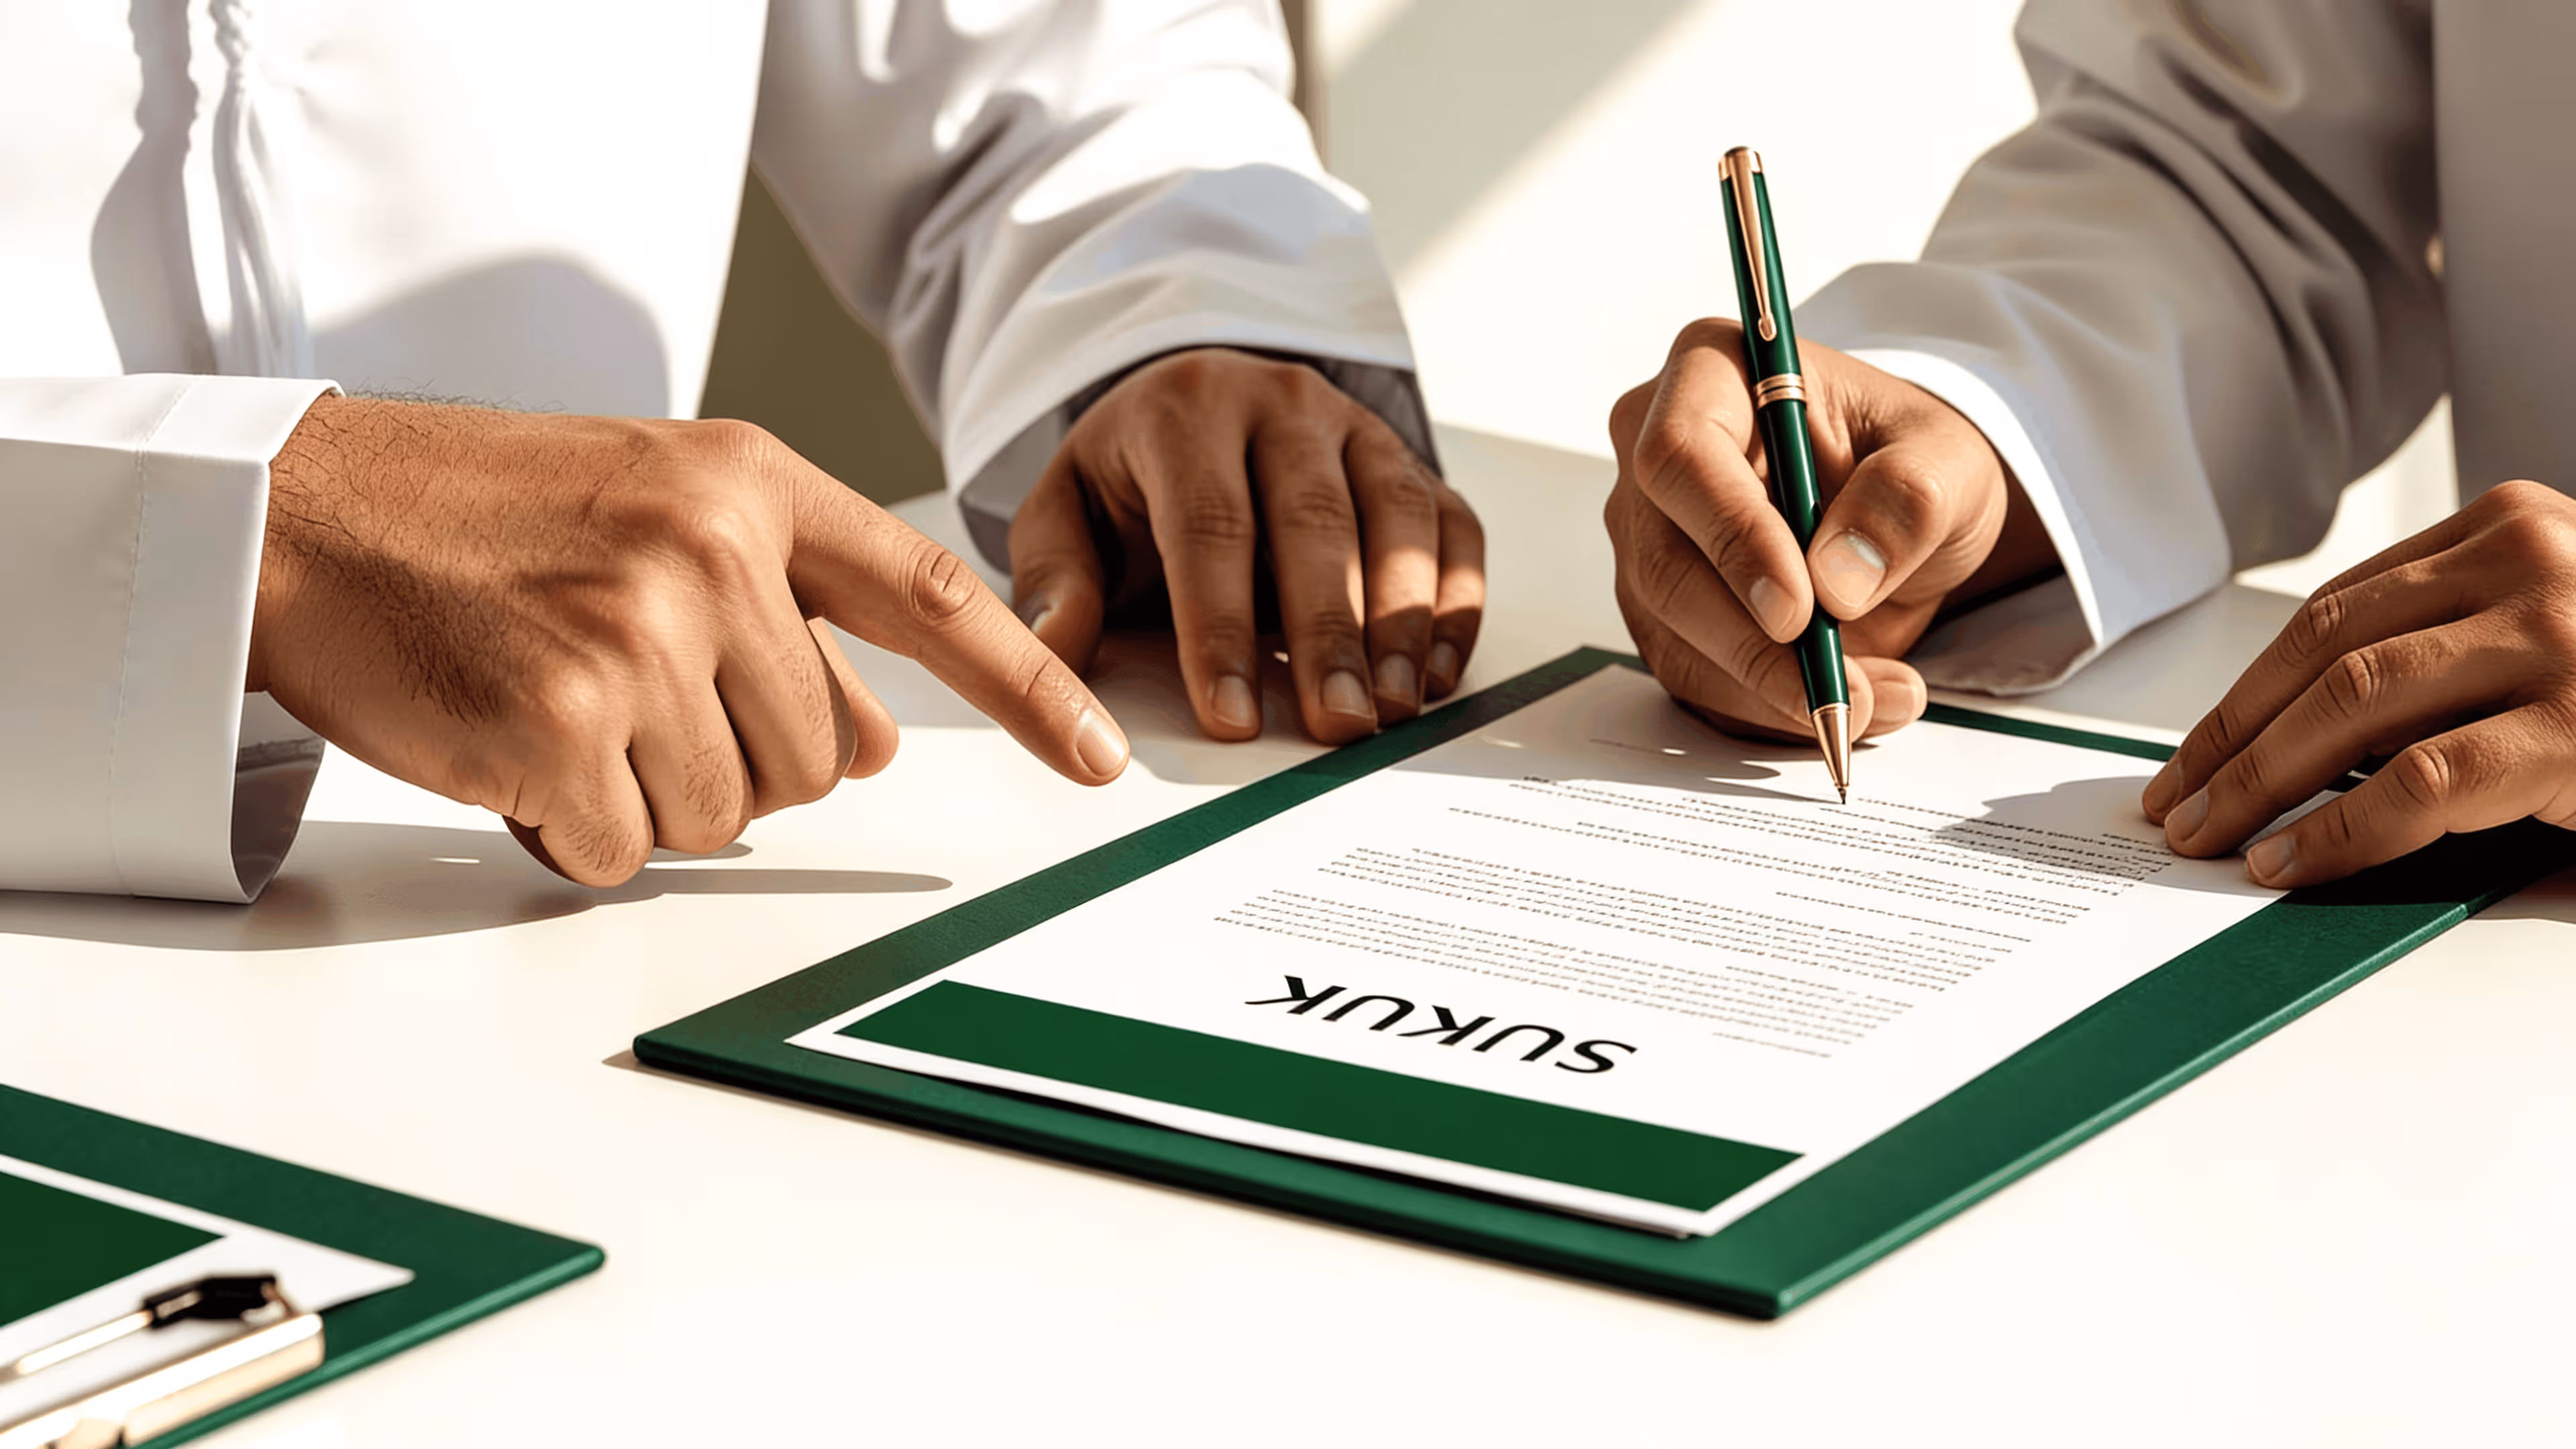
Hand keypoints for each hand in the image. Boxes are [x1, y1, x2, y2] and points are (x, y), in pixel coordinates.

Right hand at [248, 397, 1127, 885]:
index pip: (930, 594)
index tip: (1101, 757)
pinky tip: (514, 746)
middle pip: (822, 756)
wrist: (311, 511)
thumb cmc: (485, 517)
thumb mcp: (660, 509)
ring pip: (729, 813)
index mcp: (751, 484)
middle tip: (624, 693)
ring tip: (560, 704)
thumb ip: (787, 606)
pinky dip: (573, 828)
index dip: (1030, 685)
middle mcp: (712, 547)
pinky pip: (626, 849)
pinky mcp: (562, 718)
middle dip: (733, 759)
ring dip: (648, 794)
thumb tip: (881, 742)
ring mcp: (640, 631)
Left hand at [1005, 348, 1484, 743]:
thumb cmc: (1131, 482)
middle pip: (1316, 520)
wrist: (1193, 412)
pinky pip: (1453, 524)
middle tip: (1338, 723)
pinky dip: (1456, 600)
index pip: (1209, 523)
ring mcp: (1357, 427)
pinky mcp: (1411, 460)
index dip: (1222, 626)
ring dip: (1404, 620)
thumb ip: (1055, 581)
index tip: (1231, 717)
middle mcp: (1282, 403)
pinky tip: (1438, 674)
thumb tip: (1053, 652)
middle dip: (1330, 632)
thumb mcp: (1065, 514)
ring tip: (1393, 707)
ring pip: (1399, 515)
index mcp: (1184, 411)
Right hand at [1604, 319, 2052, 740]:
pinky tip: (1844, 703)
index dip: (1732, 537)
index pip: (1682, 455)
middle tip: (1839, 690)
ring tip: (1877, 701)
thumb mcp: (1948, 460)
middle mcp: (1652, 453)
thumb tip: (1838, 579)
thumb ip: (1907, 499)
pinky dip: (1768, 708)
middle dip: (1753, 645)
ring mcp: (1647, 539)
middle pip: (1665, 563)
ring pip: (1674, 634)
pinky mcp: (1661, 612)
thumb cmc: (1907, 461)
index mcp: (1711, 374)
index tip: (1798, 609)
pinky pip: (1695, 677)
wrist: (1898, 514)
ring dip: (1770, 689)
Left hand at [2143, 479, 2575, 885]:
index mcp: (2513, 527)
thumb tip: (2297, 737)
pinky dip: (2337, 829)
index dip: (2250, 688)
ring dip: (2261, 779)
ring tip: (2213, 835)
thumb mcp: (2545, 633)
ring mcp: (2561, 642)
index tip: (2194, 750)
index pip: (2337, 611)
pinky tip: (2288, 862)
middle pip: (2327, 651)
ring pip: (2353, 706)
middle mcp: (2534, 564)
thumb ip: (2446, 652)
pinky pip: (2420, 782)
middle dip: (2234, 736)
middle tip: (2177, 802)